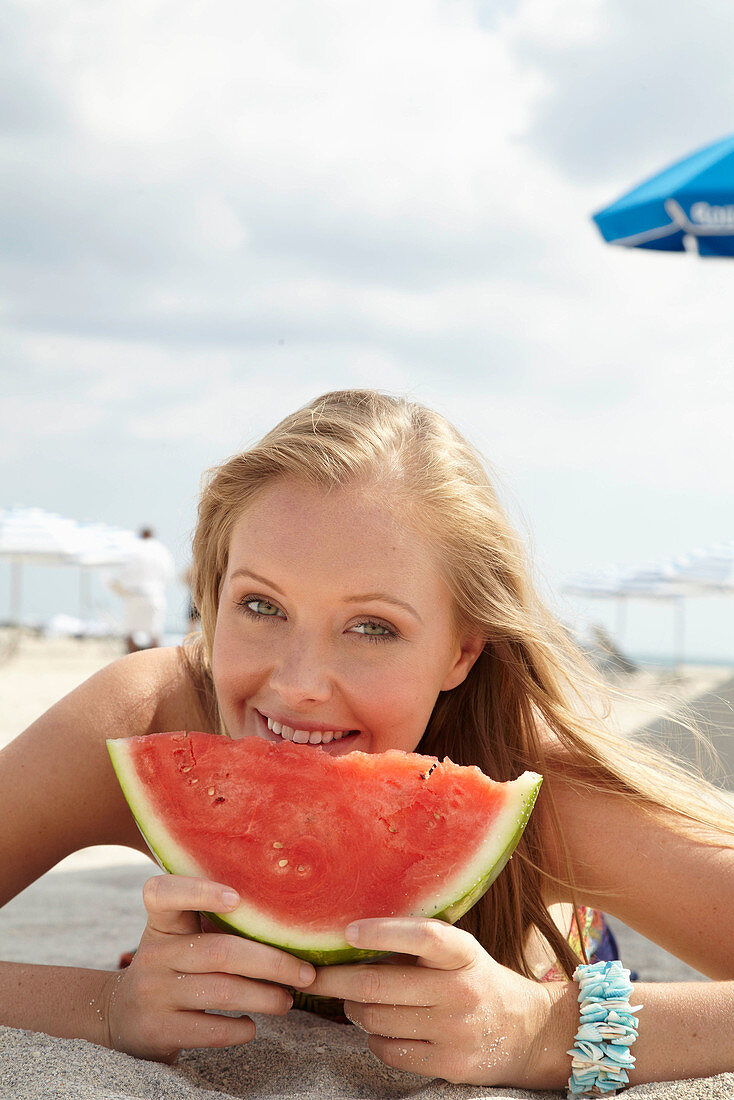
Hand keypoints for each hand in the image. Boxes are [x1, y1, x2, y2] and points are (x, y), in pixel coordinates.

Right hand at [100, 875, 315, 1061]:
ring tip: (288, 1000)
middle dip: (271, 962)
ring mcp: (154, 993)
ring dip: (265, 997)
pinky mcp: (158, 1029)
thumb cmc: (171, 965)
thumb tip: (287, 920)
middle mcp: (154, 954)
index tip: (238, 898)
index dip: (201, 891)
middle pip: (220, 951)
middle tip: (305, 972)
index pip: (165, 893)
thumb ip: (217, 923)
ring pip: (222, 992)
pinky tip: (252, 1026)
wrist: (119, 1015)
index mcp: (162, 923)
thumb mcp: (179, 936)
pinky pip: (211, 1030)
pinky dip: (241, 1030)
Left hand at [306, 917, 555, 1086]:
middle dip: (337, 981)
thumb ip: (418, 947)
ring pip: (377, 1020)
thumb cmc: (476, 980)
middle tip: (316, 977)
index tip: (348, 931)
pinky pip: (390, 1051)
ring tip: (354, 1002)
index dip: (383, 932)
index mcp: (464, 953)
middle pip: (380, 986)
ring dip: (354, 1010)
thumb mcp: (459, 953)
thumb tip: (351, 940)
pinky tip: (380, 1029)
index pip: (422, 936)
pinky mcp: (450, 1065)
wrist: (528, 1032)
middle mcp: (460, 990)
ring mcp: (455, 1031)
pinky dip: (374, 1039)